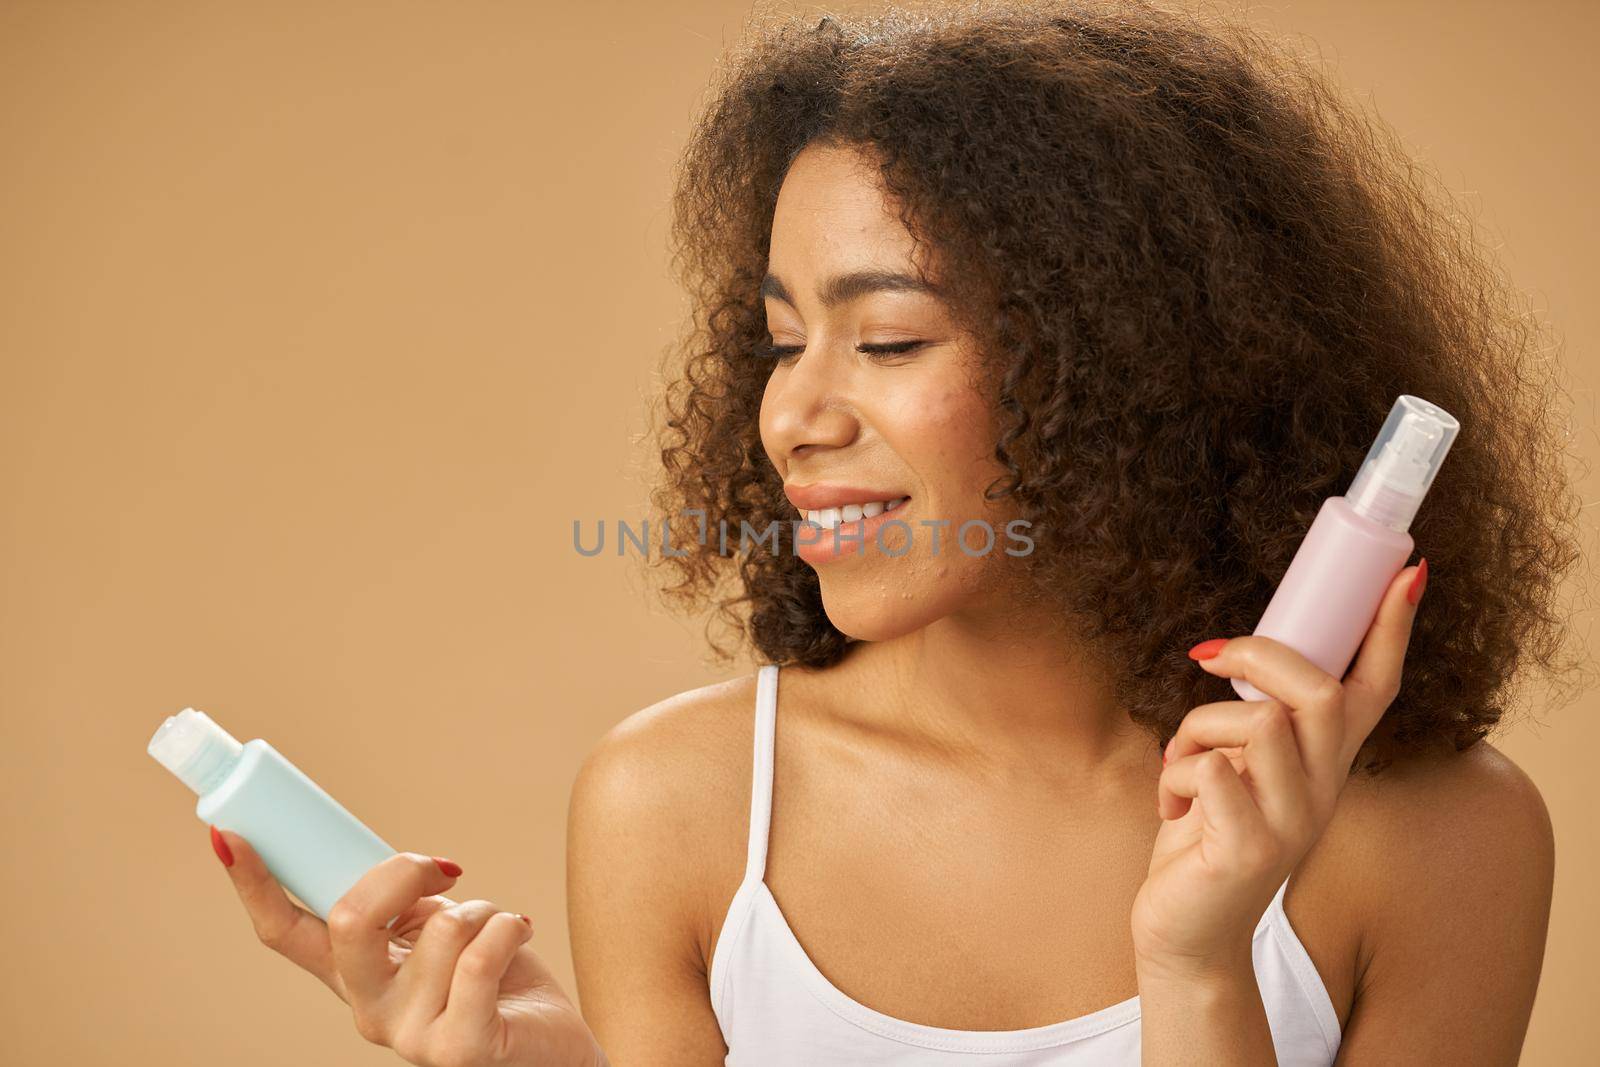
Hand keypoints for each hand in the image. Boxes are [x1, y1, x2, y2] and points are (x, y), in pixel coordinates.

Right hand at [215, 831, 603, 1066]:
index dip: (252, 884)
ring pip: (439, 928)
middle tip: (442, 872)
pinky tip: (519, 936)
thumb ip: (404, 907)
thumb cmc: (501, 981)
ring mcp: (410, 1036)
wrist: (556, 1046)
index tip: (226, 834)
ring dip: (483, 907)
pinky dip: (508, 926)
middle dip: (401, 871)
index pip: (283, 932)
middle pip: (348, 920)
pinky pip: (480, 955)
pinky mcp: (461, 1049)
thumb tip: (397, 866)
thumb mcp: (439, 931)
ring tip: (498, 928)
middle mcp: (369, 1011)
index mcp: (354, 976)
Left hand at [1131, 559, 1426, 976]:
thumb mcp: (1236, 768)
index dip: (1390, 631)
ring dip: (1195, 728)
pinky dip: (1173, 775)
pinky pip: (1207, 770)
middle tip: (1209, 660)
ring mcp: (1291, 823)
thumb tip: (1228, 653)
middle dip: (1256, 656)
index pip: (1374, 688)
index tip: (1407, 573)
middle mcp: (1323, 791)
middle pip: (1318, 690)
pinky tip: (1172, 808)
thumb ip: (1249, 723)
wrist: (1188, 934)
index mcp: (1324, 764)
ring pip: (1255, 723)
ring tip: (1180, 765)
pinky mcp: (1248, 850)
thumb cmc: (1204, 837)